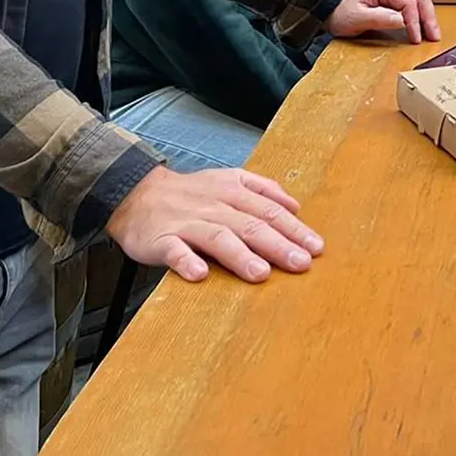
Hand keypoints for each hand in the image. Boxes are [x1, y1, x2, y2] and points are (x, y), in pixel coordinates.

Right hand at [106, 165, 323, 283]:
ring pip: (218, 237)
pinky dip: (186, 261)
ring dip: (241, 255)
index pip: (270, 211)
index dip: (295, 229)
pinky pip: (174, 251)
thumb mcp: (230, 179)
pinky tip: (200, 275)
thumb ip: (264, 189)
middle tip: (301, 264)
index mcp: (234, 192)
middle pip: (251, 225)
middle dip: (278, 245)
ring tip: (261, 273)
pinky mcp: (161, 239)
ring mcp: (188, 223)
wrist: (138, 193)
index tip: (316, 248)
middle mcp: (215, 206)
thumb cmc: (192, 193)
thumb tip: (296, 206)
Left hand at [327, 0, 439, 43]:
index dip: (415, 21)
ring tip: (432, 34)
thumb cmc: (341, 13)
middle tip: (434, 36)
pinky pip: (415, 4)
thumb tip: (402, 20)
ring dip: (428, 17)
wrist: (331, 9)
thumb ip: (379, 18)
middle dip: (429, 17)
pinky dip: (422, 16)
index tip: (415, 39)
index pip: (408, 2)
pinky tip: (424, 28)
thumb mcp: (356, 18)